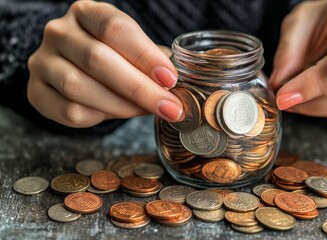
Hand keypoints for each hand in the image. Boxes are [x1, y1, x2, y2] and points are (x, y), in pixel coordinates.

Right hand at [28, 1, 182, 127]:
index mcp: (86, 12)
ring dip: (121, 105)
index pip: (114, 28)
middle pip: (97, 59)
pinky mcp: (36, 92)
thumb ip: (152, 62)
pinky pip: (69, 110)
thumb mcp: (132, 49)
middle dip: (140, 88)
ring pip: (79, 86)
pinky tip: (117, 113)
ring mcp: (42, 61)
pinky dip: (99, 117)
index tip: (171, 78)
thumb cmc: (114, 57)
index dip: (145, 54)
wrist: (78, 70)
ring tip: (147, 111)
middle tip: (169, 107)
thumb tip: (177, 85)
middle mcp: (59, 32)